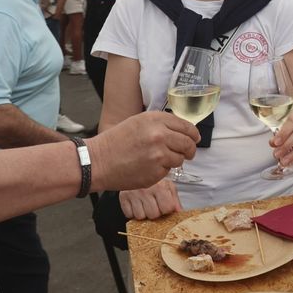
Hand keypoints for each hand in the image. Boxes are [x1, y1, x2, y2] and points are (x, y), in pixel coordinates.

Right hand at [85, 111, 200, 192]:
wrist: (98, 161)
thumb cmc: (116, 142)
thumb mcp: (139, 123)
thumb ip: (161, 125)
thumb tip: (184, 132)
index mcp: (155, 119)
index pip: (186, 127)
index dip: (193, 134)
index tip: (194, 139)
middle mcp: (159, 135)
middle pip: (188, 144)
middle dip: (189, 150)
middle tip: (187, 153)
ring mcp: (159, 155)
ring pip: (180, 159)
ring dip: (174, 160)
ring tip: (157, 159)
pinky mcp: (156, 172)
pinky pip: (168, 171)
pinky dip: (162, 171)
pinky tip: (148, 167)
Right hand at [119, 179, 181, 219]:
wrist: (135, 170)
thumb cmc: (154, 181)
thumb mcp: (168, 186)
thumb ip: (175, 200)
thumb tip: (179, 212)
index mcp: (160, 186)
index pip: (167, 208)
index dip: (167, 209)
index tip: (165, 206)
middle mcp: (146, 190)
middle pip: (153, 214)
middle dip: (155, 213)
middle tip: (154, 205)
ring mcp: (133, 194)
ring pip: (140, 216)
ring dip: (144, 213)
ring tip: (145, 205)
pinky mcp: (123, 198)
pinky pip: (129, 214)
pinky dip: (133, 213)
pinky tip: (137, 205)